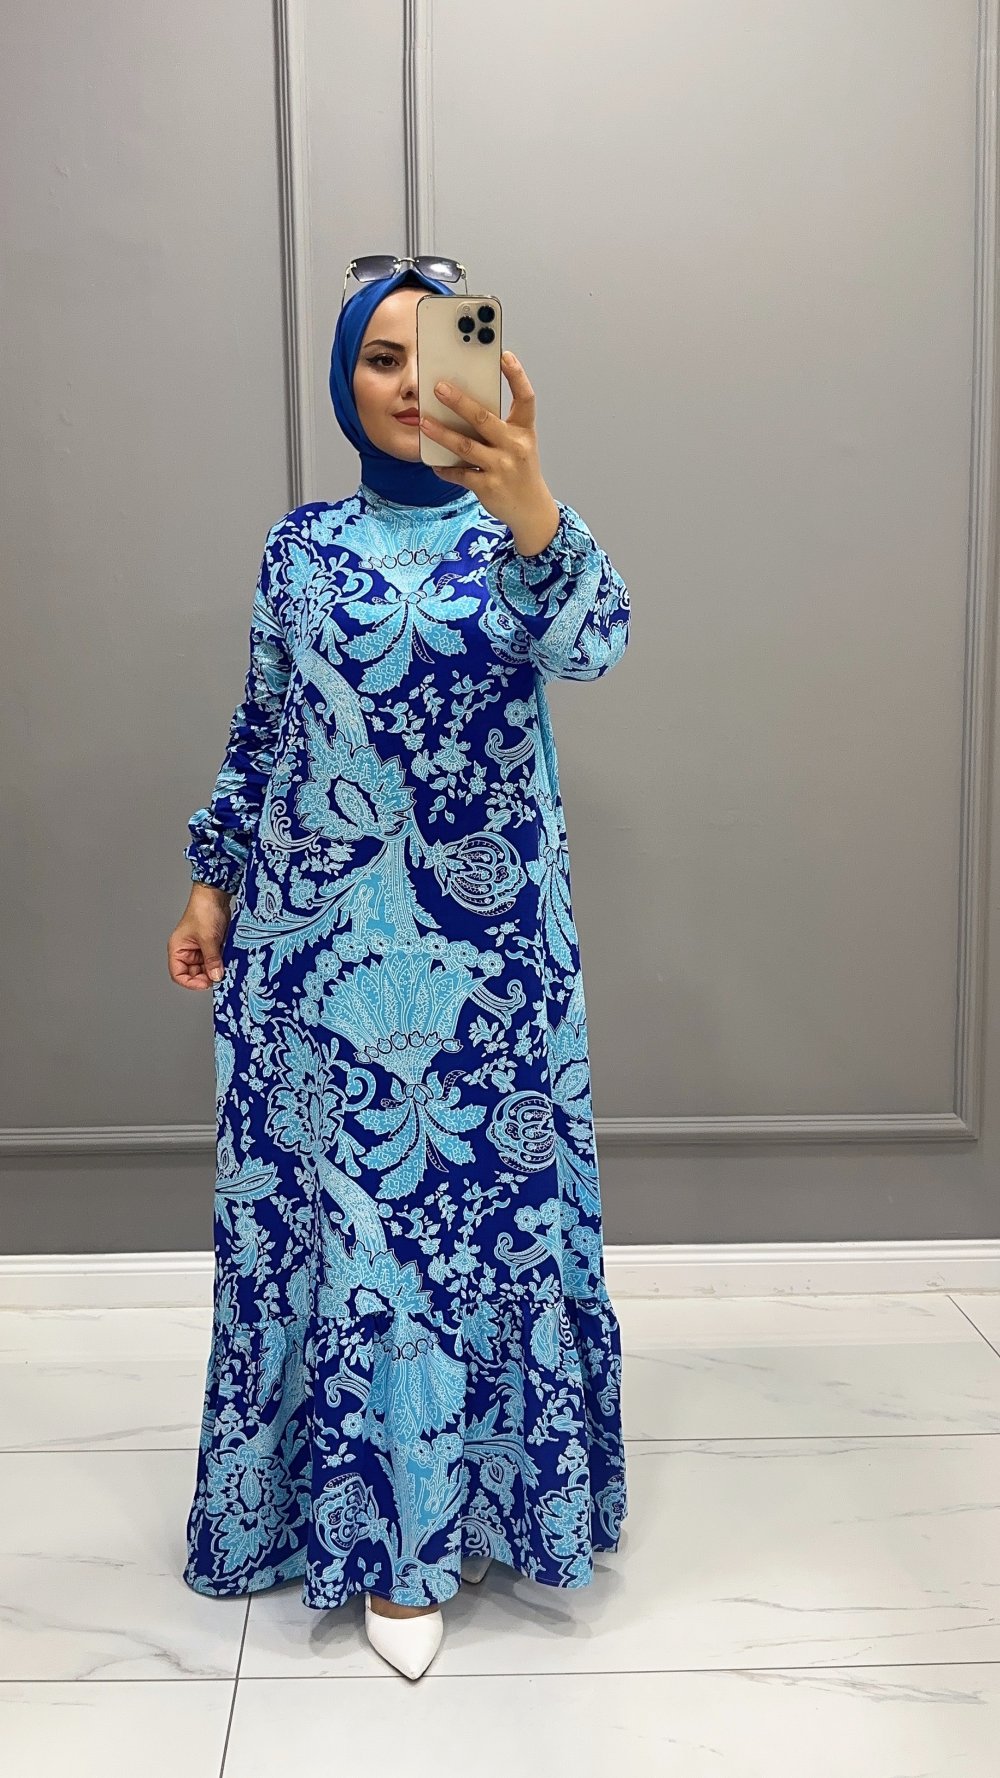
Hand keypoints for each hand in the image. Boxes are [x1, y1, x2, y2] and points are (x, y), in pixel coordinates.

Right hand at [167, 884, 230, 989]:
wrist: (215, 895)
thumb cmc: (203, 910)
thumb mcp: (208, 938)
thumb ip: (211, 959)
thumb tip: (216, 977)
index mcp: (177, 949)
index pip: (179, 975)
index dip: (191, 982)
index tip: (207, 983)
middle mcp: (186, 951)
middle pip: (194, 974)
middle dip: (206, 976)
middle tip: (219, 975)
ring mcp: (199, 949)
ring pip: (206, 968)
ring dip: (215, 969)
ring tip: (224, 965)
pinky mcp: (211, 946)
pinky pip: (215, 960)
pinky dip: (221, 962)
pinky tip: (227, 960)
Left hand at [420, 352, 557, 541]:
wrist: (531, 509)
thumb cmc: (521, 471)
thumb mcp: (519, 444)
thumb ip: (499, 426)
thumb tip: (465, 405)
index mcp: (524, 431)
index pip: (526, 398)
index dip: (517, 375)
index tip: (504, 355)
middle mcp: (515, 447)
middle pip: (484, 419)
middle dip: (459, 402)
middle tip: (438, 387)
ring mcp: (501, 467)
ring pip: (465, 446)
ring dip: (441, 433)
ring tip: (423, 421)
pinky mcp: (488, 486)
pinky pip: (460, 473)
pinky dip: (445, 468)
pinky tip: (434, 462)